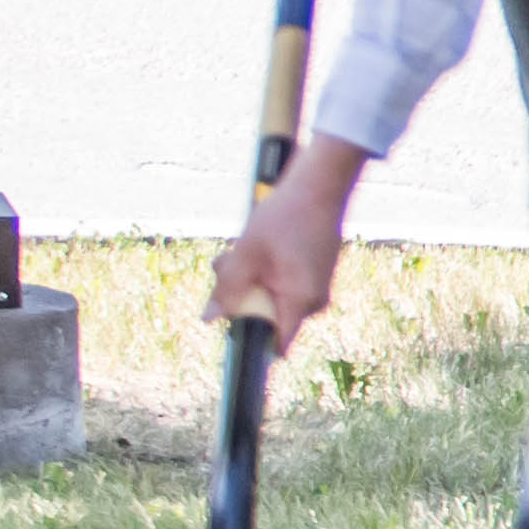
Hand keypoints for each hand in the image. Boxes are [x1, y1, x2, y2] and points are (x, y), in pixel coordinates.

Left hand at [212, 136, 368, 349]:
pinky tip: (256, 247)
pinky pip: (284, 284)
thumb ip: (228, 289)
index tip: (231, 326)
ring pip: (273, 297)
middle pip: (268, 316)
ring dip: (250, 280)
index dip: (251, 340)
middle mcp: (314, 300)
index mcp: (301, 301)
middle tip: (225, 266)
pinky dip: (266, 271)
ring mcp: (317, 286)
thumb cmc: (285, 217)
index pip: (277, 343)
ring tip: (238, 250)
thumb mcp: (247, 254)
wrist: (319, 185)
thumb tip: (209, 319)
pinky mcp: (315, 273)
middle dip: (242, 297)